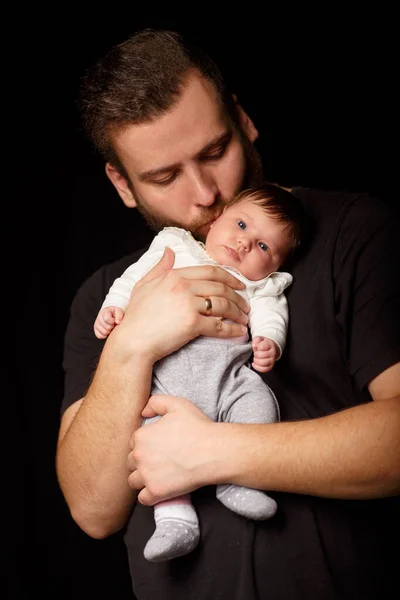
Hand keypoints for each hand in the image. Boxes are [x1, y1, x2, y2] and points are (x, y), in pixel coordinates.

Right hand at [94, 306, 124, 338]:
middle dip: (112, 327)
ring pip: (103, 332)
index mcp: (105, 311)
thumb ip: (119, 315)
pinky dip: (105, 335)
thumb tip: (117, 322)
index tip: (114, 321)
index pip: (106, 318)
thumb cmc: (116, 314)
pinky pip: (100, 336)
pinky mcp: (95, 330)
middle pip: (106, 327)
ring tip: (111, 327)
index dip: (112, 322)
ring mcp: (96, 324)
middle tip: (113, 324)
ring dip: (109, 331)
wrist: (112, 315)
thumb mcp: (119, 311)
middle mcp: (99, 317)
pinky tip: (108, 331)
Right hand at [110, 247, 249, 362]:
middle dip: (237, 296)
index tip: (239, 285)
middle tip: (245, 304)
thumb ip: (160, 267)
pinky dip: (232, 329)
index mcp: (175, 276)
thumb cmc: (136, 316)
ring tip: (244, 318)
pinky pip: (219, 325)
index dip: (229, 277)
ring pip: (223, 305)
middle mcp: (183, 287)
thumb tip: (169, 251)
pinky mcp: (192, 324)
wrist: (132, 341)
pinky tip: (238, 332)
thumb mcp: (144, 285)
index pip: (210, 271)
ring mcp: (189, 304)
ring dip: (238, 312)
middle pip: (221, 288)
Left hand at [127, 394, 213, 504]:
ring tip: (157, 475)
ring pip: (134, 480)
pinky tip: (159, 488)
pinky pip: (143, 498)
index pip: (133, 443)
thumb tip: (143, 412)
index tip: (157, 447)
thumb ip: (156, 402)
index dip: (145, 444)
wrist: (213, 451)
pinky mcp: (156, 492)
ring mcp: (147, 476)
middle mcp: (139, 456)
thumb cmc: (197, 427)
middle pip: (131, 462)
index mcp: (142, 436)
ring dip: (142, 478)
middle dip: (142, 461)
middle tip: (159, 461)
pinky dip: (149, 495)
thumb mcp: (177, 404)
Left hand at [252, 336, 277, 372]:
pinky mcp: (271, 366)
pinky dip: (257, 368)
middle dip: (256, 355)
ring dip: (256, 361)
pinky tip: (254, 364)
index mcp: (270, 344)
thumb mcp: (259, 339)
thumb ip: (256, 340)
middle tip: (255, 353)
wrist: (270, 348)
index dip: (257, 347)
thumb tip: (254, 345)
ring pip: (264, 363)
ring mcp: (272, 360)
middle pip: (262, 355)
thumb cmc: (263, 344)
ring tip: (255, 358)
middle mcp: (273, 353)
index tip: (256, 347)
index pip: (262, 347)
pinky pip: (265, 369)